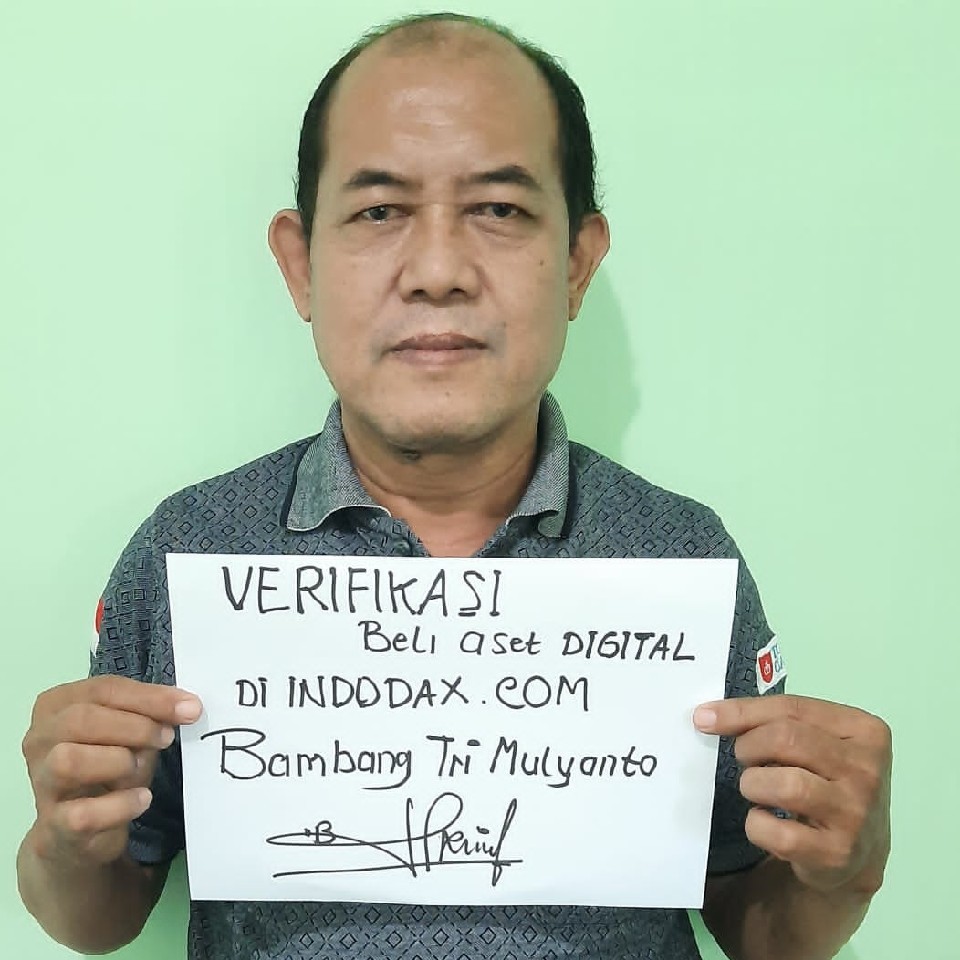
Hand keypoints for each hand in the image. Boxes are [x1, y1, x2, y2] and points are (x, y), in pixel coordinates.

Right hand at [22, 676, 201, 867]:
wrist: (78, 832)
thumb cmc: (108, 767)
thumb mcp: (131, 732)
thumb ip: (151, 714)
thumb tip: (188, 706)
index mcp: (57, 705)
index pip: (103, 689)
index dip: (150, 697)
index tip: (190, 707)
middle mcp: (39, 740)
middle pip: (81, 719)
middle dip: (135, 727)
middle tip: (166, 738)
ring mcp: (41, 783)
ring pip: (68, 760)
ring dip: (117, 762)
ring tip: (139, 769)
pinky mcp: (52, 825)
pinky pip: (82, 813)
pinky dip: (120, 805)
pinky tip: (142, 800)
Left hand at [694, 694, 891, 894]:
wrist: (858, 851)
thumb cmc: (825, 780)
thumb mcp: (815, 742)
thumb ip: (773, 721)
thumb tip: (707, 715)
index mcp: (864, 731)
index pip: (793, 708)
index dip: (742, 712)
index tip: (705, 718)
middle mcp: (868, 771)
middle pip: (787, 740)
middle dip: (750, 747)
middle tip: (744, 759)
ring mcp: (856, 814)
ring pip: (786, 785)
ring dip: (754, 784)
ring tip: (756, 788)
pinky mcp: (838, 853)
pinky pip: (779, 834)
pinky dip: (757, 825)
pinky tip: (764, 821)